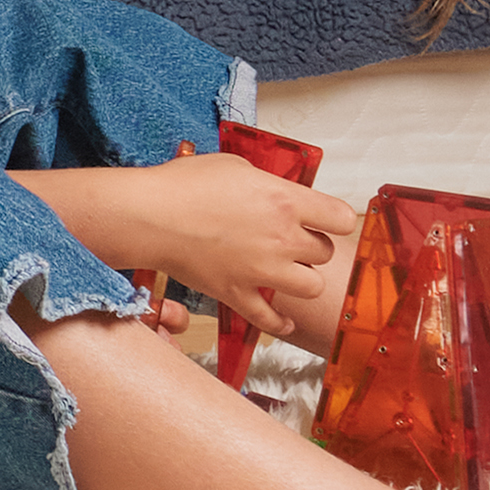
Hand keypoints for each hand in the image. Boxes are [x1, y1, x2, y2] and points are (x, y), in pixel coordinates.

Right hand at [125, 148, 359, 344]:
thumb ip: (267, 183)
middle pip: (325, 253)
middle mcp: (281, 238)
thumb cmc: (183, 186)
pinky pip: (271, 319)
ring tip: (285, 269)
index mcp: (284, 201)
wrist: (147, 215)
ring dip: (302, 278)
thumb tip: (276, 194)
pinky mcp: (238, 294)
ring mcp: (261, 271)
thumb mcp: (235, 167)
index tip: (326, 219)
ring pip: (311, 286)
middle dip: (312, 245)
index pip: (341, 218)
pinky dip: (279, 322)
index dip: (334, 218)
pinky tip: (282, 318)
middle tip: (293, 239)